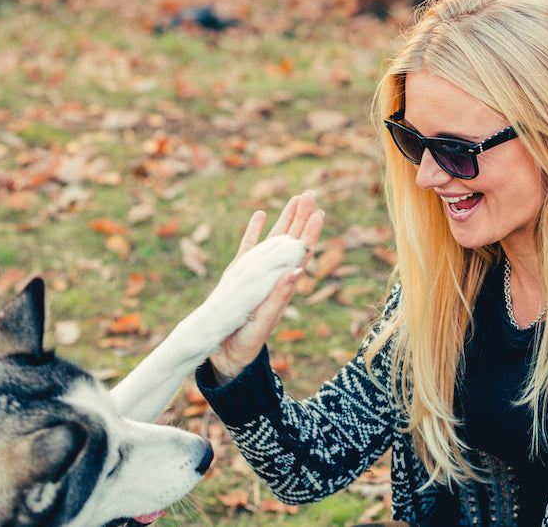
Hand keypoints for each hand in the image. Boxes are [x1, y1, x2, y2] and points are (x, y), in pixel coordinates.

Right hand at [209, 190, 323, 382]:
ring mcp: (255, 273)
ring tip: (295, 198)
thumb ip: (279, 296)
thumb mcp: (264, 320)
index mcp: (282, 285)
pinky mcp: (239, 275)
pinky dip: (254, 230)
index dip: (310, 233)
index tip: (319, 212)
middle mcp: (272, 275)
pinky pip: (248, 247)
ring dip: (284, 219)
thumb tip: (297, 270)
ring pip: (273, 239)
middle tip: (310, 194)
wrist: (228, 353)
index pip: (300, 253)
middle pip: (290, 240)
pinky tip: (259, 214)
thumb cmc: (248, 341)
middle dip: (301, 217)